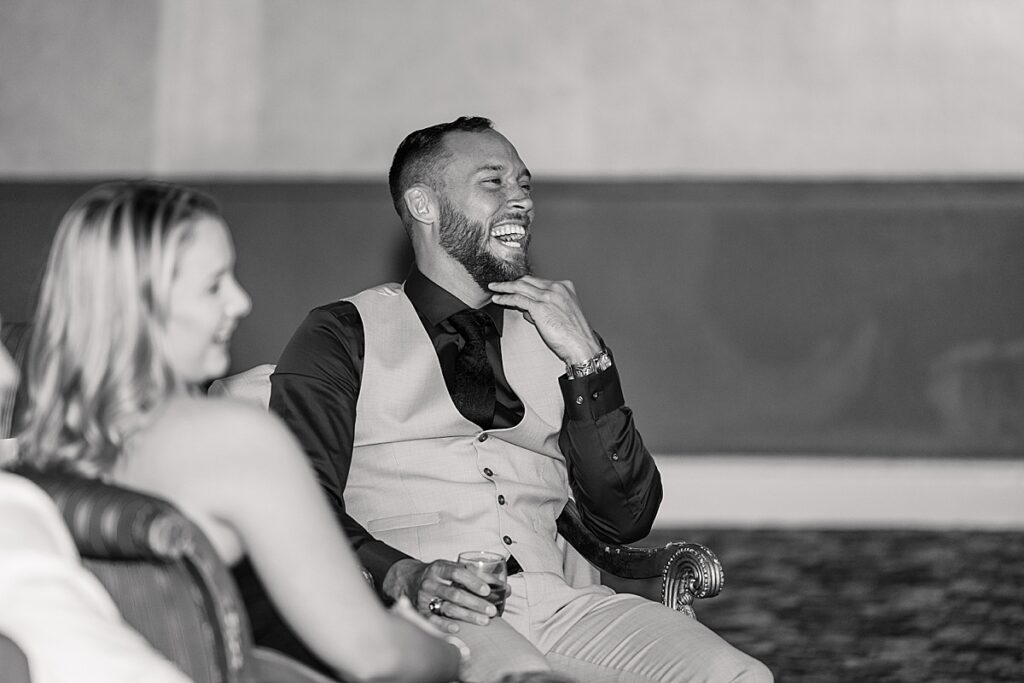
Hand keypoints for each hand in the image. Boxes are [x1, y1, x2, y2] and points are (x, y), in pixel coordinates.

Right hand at [383, 558, 504, 632]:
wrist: (409, 580)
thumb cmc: (438, 575)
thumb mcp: (453, 568)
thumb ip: (478, 576)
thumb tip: (506, 588)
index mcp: (439, 568)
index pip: (457, 573)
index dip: (473, 581)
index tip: (487, 590)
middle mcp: (430, 582)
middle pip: (454, 594)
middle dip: (475, 603)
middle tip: (491, 610)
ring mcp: (424, 598)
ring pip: (447, 608)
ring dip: (467, 615)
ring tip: (484, 620)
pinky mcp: (420, 611)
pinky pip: (432, 620)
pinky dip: (445, 625)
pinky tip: (458, 628)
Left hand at [488, 276, 601, 363]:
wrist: (582, 346)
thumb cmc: (574, 335)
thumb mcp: (562, 314)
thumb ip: (545, 308)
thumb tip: (528, 309)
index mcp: (564, 287)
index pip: (538, 281)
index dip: (523, 283)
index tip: (514, 285)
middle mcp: (556, 288)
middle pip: (527, 280)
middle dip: (511, 282)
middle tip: (499, 284)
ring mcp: (548, 296)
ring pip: (520, 287)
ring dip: (504, 287)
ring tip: (494, 288)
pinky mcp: (540, 307)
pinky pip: (517, 299)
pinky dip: (505, 298)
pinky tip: (498, 299)